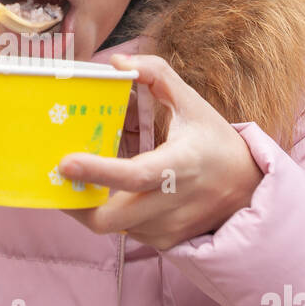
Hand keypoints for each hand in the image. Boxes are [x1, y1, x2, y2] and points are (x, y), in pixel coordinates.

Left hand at [57, 54, 263, 250]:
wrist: (248, 190)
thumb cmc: (216, 143)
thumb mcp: (194, 104)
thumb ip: (158, 76)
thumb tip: (117, 62)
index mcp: (181, 165)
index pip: (135, 175)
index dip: (97, 171)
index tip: (65, 163)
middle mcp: (174, 202)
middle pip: (110, 219)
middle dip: (75, 205)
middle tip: (56, 181)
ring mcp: (168, 228)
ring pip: (114, 226)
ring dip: (93, 206)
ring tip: (82, 183)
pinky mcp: (165, 242)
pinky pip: (126, 231)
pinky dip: (113, 213)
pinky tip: (111, 194)